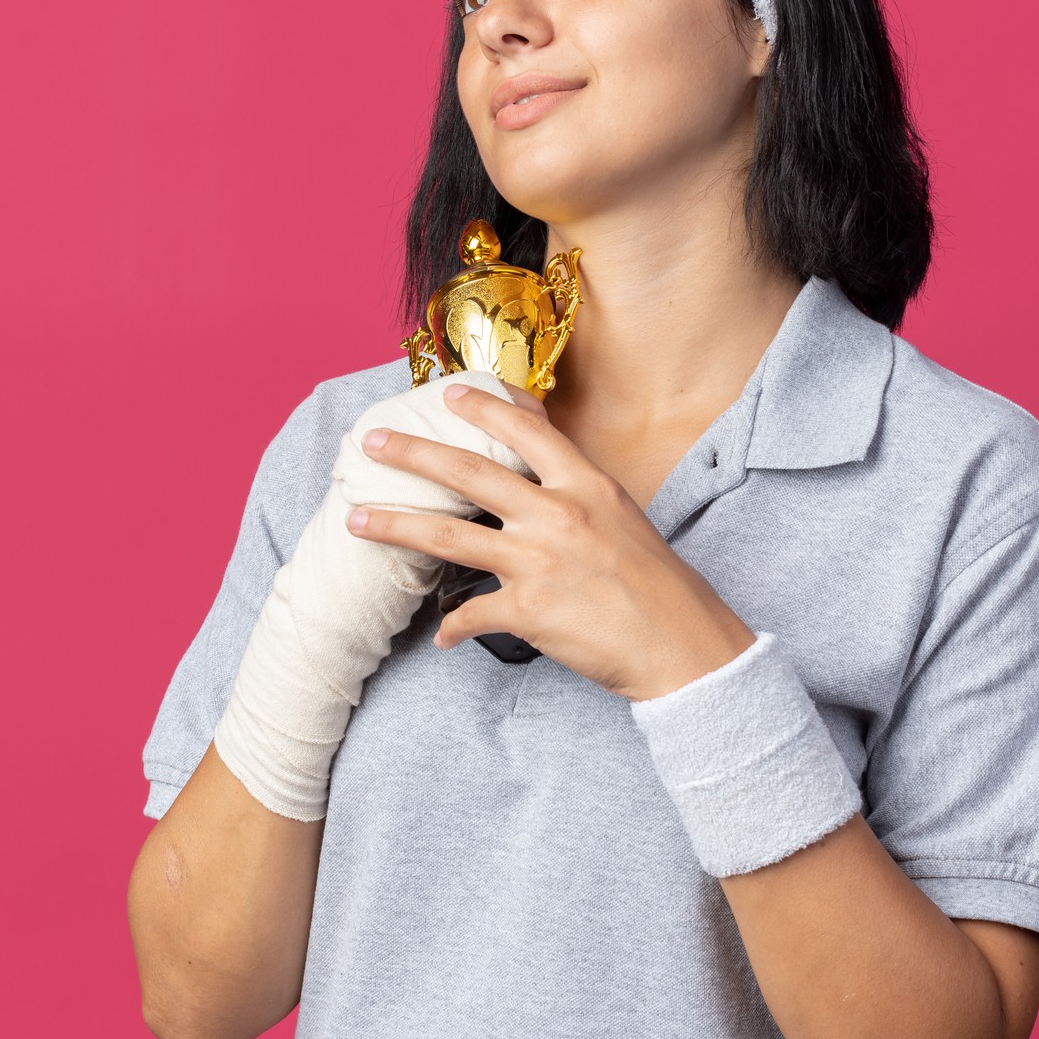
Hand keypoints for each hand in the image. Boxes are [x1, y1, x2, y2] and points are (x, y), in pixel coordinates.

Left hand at [343, 379, 757, 701]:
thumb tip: (547, 472)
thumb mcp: (624, 519)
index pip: (526, 431)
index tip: (447, 395)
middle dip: (413, 455)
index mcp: (587, 486)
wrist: (681, 643)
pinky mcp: (529, 611)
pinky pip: (471, 615)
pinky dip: (452, 627)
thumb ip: (582, 493)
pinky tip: (441, 635)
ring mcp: (539, 562)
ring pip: (448, 537)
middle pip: (469, 473)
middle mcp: (558, 515)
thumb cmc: (658, 585)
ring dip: (396, 528)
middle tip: (373, 445)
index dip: (483, 409)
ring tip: (358, 522)